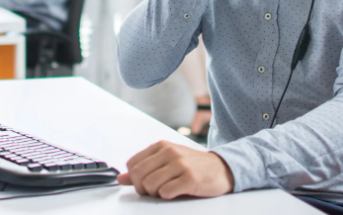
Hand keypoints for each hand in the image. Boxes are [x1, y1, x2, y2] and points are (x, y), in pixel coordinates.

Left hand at [117, 141, 233, 199]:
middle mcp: (169, 152)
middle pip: (138, 175)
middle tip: (154, 191)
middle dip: (142, 188)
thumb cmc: (192, 165)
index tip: (144, 183)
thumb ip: (143, 169)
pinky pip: (166, 192)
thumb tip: (121, 178)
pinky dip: (167, 196)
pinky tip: (176, 192)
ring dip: (156, 193)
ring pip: (150, 185)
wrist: (221, 168)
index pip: (133, 164)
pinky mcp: (190, 179)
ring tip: (167, 190)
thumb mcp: (166, 162)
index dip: (135, 179)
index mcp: (161, 146)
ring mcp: (180, 164)